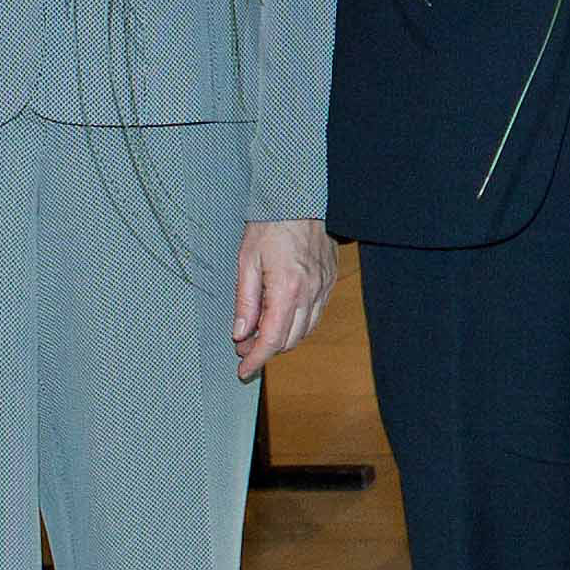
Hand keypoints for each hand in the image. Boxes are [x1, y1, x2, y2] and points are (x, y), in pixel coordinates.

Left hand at [233, 218, 334, 377]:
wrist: (299, 199)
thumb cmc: (270, 224)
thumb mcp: (246, 261)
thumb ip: (245, 301)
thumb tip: (240, 334)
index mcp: (287, 288)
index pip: (272, 339)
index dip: (256, 360)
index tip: (243, 370)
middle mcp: (310, 292)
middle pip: (289, 340)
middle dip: (265, 350)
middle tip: (243, 346)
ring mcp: (323, 288)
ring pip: (304, 331)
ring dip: (282, 339)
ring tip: (259, 332)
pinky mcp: (329, 282)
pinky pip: (315, 315)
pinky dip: (297, 324)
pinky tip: (280, 317)